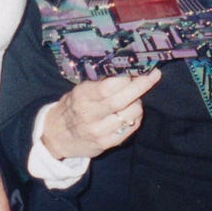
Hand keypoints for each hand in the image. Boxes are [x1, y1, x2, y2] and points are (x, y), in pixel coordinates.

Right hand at [41, 69, 161, 160]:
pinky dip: (136, 118)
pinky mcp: (107, 143)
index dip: (126, 77)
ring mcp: (98, 131)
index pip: (107, 86)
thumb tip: (125, 68)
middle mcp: (89, 114)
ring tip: (134, 98)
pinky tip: (131, 112)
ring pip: (131, 114)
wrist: (57, 136)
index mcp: (82, 96)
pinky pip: (131, 128)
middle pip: (122, 99)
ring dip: (138, 103)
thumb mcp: (79, 91)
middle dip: (141, 85)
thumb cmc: (73, 107)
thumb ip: (98, 82)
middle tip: (153, 74)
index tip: (137, 67)